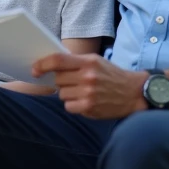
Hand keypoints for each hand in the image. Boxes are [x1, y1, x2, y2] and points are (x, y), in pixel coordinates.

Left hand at [32, 53, 147, 118]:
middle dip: (62, 80)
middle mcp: (87, 77)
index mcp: (88, 62)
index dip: (42, 64)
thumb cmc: (112, 75)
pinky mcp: (89, 108)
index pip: (58, 60)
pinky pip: (68, 106)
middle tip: (74, 81)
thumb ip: (76, 61)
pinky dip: (73, 104)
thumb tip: (50, 64)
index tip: (35, 69)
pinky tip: (85, 100)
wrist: (134, 93)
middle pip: (58, 79)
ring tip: (82, 91)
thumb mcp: (96, 61)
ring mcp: (88, 94)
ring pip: (62, 94)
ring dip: (68, 93)